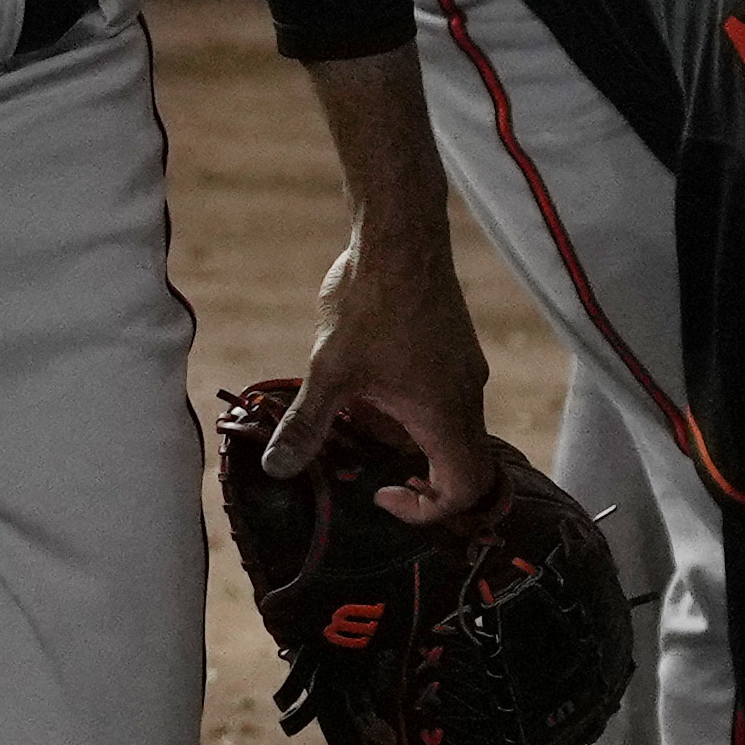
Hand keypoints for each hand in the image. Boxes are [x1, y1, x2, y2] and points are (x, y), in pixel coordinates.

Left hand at [264, 219, 499, 523]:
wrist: (400, 235)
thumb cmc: (372, 302)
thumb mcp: (329, 371)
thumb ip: (307, 426)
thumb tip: (277, 468)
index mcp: (445, 413)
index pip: (464, 488)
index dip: (428, 508)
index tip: (383, 493)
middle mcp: (467, 396)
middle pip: (453, 461)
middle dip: (405, 469)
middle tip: (361, 460)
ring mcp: (464, 369)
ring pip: (442, 425)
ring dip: (399, 432)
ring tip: (351, 413)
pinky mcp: (454, 347)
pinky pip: (439, 395)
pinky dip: (405, 404)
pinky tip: (363, 382)